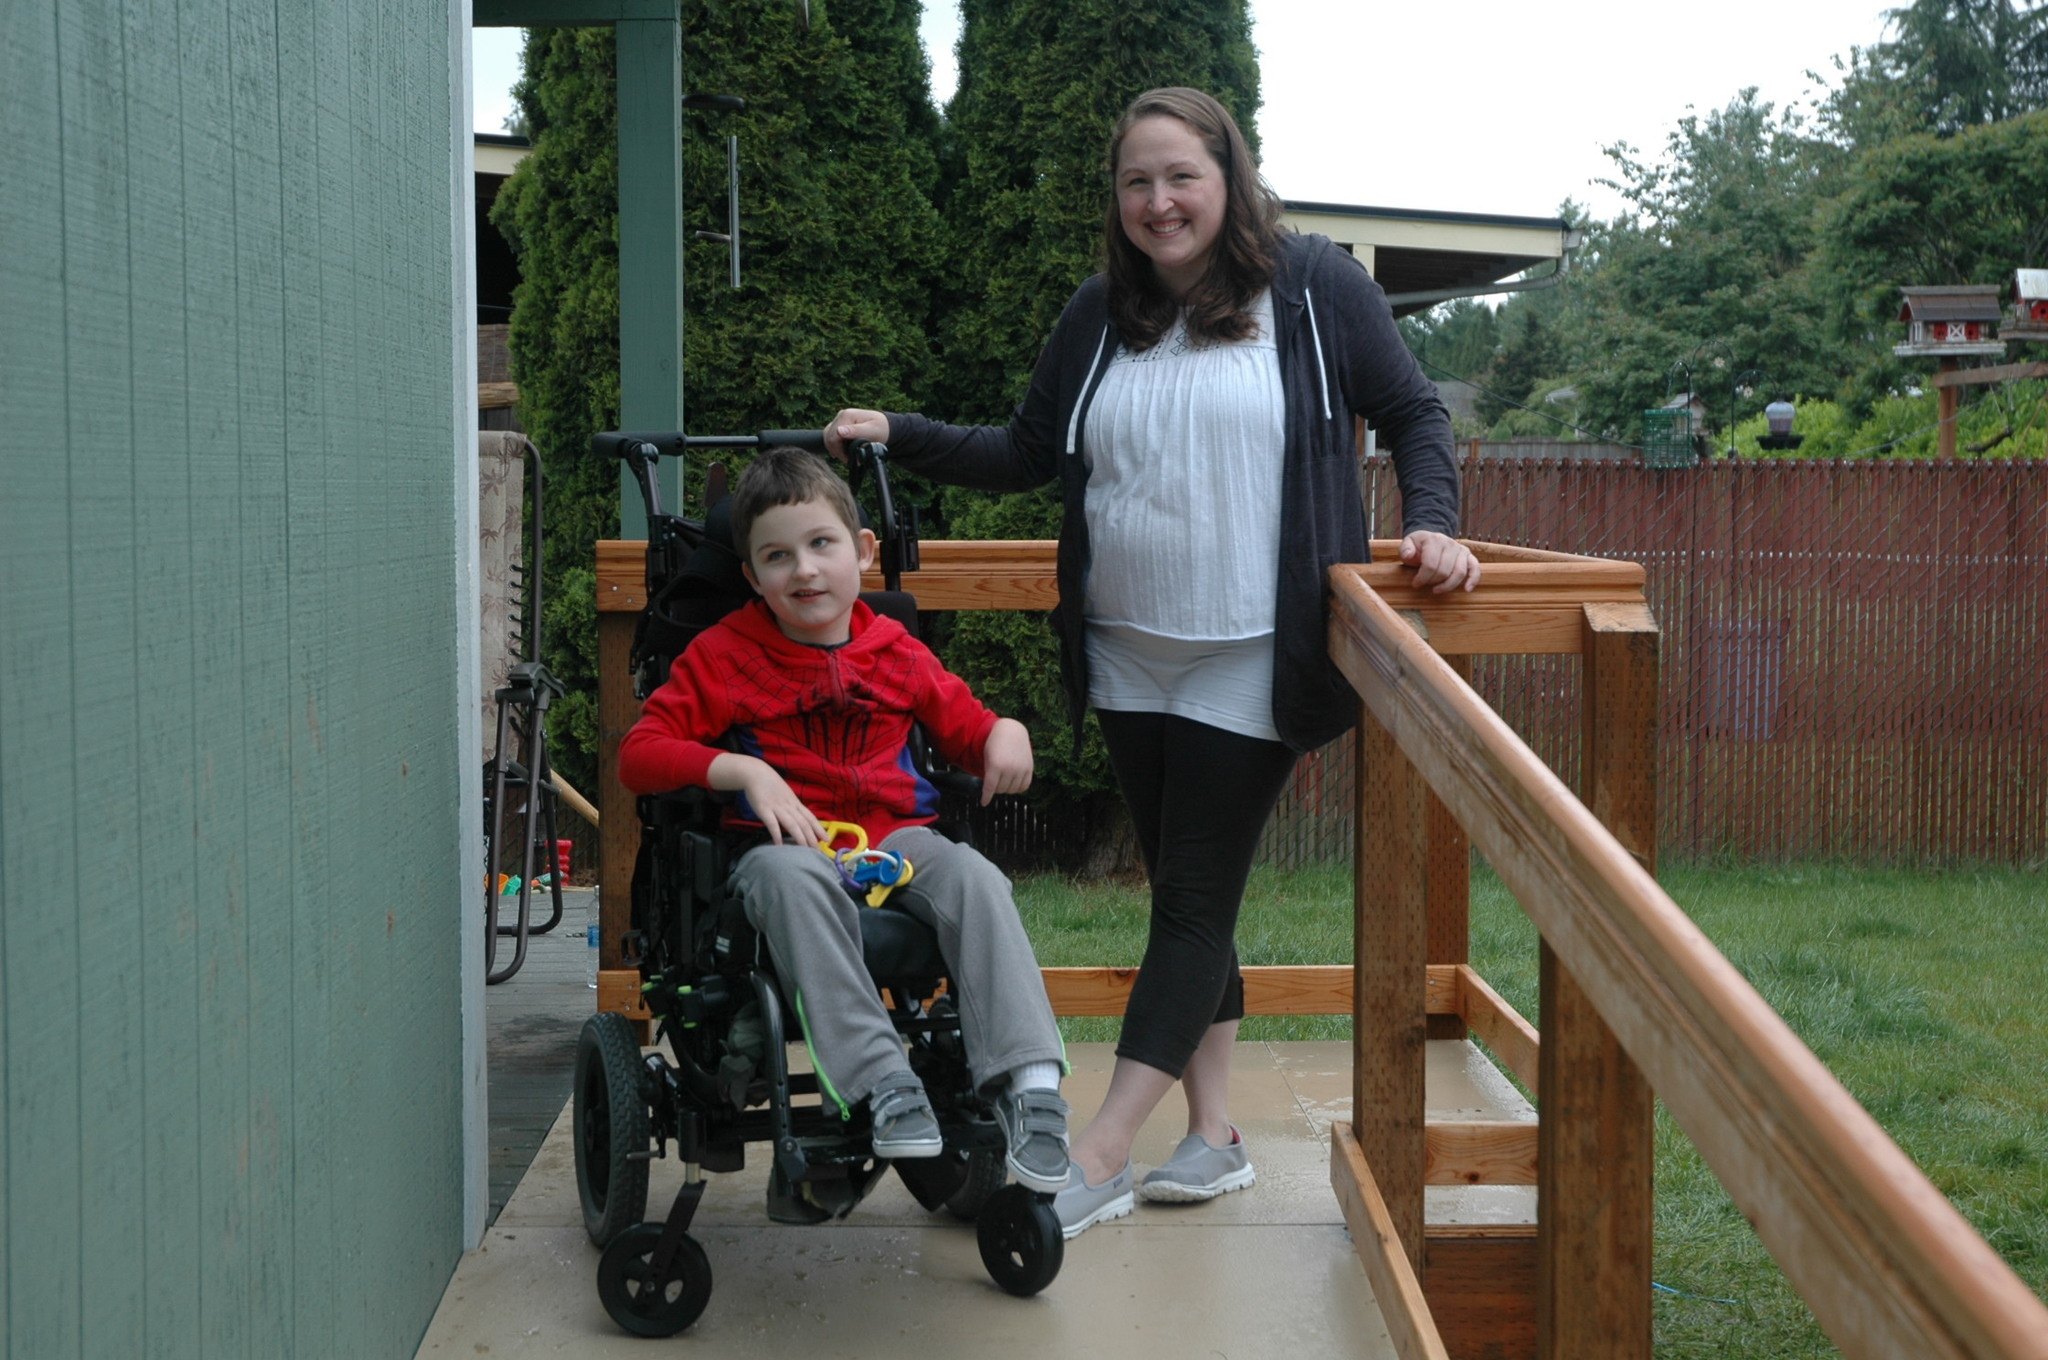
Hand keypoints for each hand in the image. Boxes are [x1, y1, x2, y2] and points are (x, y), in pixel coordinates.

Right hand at [710, 754, 825, 845]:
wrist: (755, 773)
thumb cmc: (770, 784)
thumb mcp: (785, 795)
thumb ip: (791, 806)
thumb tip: (798, 819)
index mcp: (794, 802)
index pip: (810, 817)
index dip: (819, 828)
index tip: (827, 839)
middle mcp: (789, 806)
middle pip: (803, 823)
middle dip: (811, 837)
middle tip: (818, 851)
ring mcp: (777, 807)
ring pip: (792, 824)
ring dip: (799, 837)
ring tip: (804, 850)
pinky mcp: (764, 809)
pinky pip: (772, 823)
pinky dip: (776, 834)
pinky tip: (779, 845)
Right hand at [824, 409, 889, 460]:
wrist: (885, 426)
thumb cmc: (881, 429)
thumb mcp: (871, 431)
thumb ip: (856, 431)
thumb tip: (839, 432)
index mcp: (847, 415)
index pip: (833, 437)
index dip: (839, 451)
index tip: (848, 459)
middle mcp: (841, 415)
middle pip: (829, 437)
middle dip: (837, 451)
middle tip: (848, 459)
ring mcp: (839, 419)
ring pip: (828, 437)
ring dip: (835, 449)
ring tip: (846, 456)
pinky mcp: (840, 424)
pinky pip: (831, 436)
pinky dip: (835, 445)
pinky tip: (841, 451)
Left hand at [977, 718, 1033, 804]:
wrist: (1011, 731)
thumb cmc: (995, 745)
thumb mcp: (987, 758)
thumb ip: (989, 775)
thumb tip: (992, 792)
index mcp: (996, 765)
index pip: (990, 788)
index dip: (986, 797)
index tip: (984, 803)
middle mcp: (1009, 769)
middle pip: (1001, 790)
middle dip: (996, 788)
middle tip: (994, 781)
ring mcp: (1021, 769)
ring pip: (1012, 790)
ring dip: (1006, 788)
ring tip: (1003, 780)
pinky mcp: (1029, 768)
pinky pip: (1024, 786)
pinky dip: (1018, 788)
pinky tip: (1013, 783)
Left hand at [1399, 530, 1479, 593]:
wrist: (1430, 539)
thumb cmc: (1418, 546)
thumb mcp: (1407, 544)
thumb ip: (1405, 549)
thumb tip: (1408, 555)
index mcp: (1434, 540)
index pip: (1431, 564)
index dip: (1422, 578)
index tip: (1415, 584)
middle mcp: (1450, 543)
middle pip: (1444, 570)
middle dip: (1432, 582)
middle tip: (1425, 585)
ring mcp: (1461, 550)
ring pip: (1459, 572)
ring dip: (1448, 585)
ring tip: (1437, 590)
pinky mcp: (1469, 556)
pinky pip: (1475, 568)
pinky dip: (1473, 579)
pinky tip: (1467, 589)